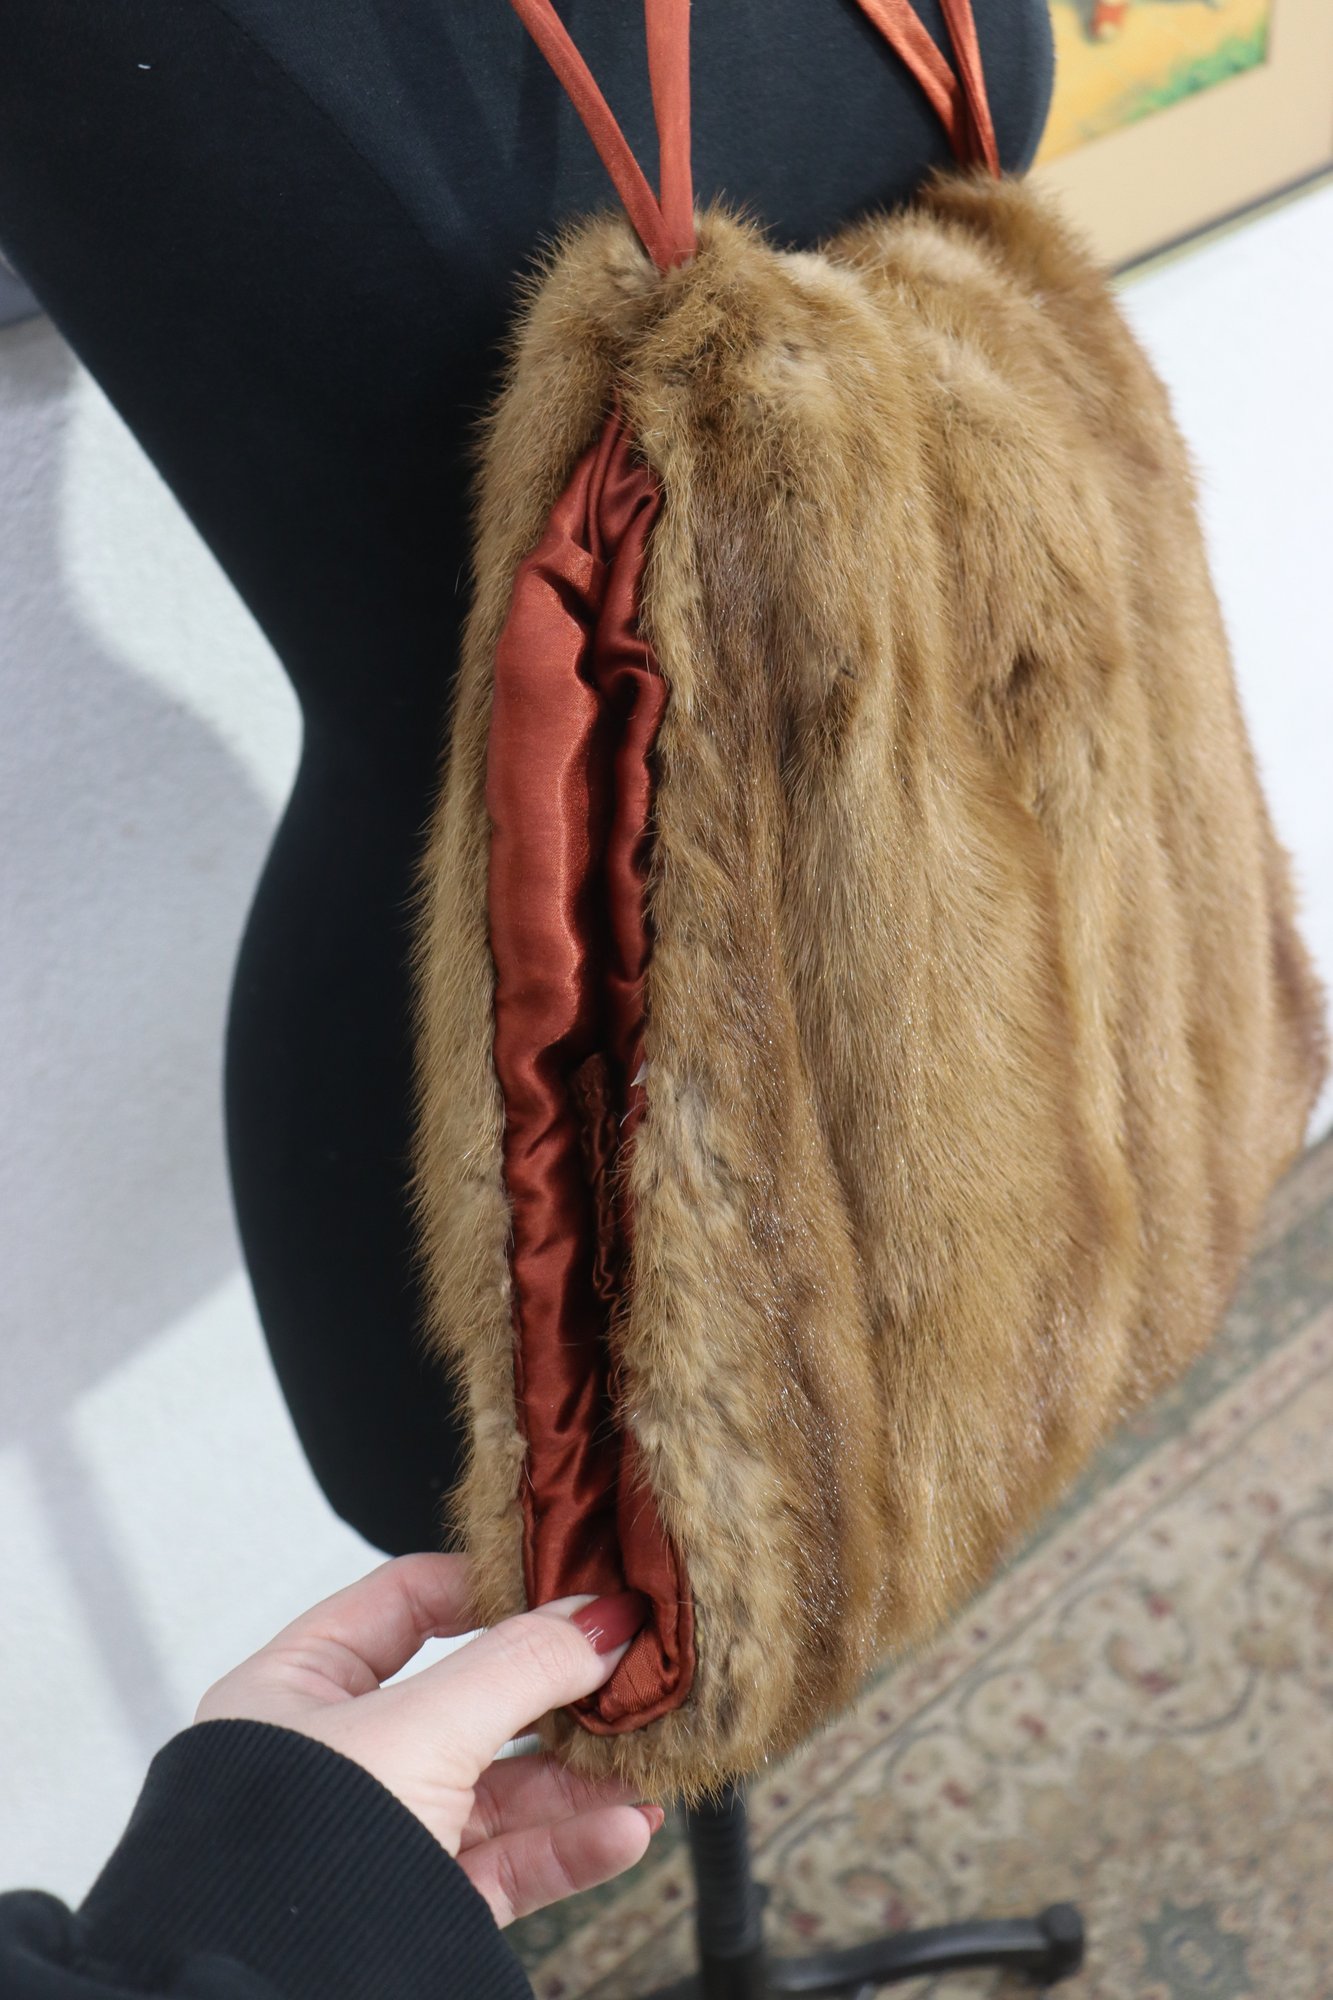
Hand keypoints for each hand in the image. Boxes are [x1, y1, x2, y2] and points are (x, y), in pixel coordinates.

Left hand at [194, 1553, 662, 1925]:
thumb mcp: (421, 1729)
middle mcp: (340, 1758)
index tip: (569, 1585)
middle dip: (557, 1691)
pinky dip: (571, 1846)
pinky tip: (625, 1827)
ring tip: (649, 1752)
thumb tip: (598, 1618)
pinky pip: (508, 1864)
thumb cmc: (295, 1854)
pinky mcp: (421, 1906)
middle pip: (470, 1699)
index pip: (405, 1602)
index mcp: (298, 1689)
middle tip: (628, 1671)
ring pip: (500, 1788)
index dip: (490, 1588)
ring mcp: (383, 1834)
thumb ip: (518, 1667)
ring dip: (580, 1774)